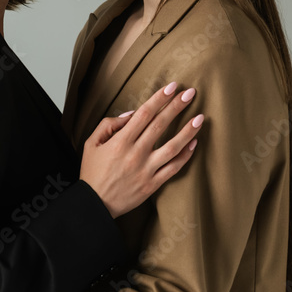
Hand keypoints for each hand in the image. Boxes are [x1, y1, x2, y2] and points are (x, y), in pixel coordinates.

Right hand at [79, 82, 202, 218]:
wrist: (95, 205)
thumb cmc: (92, 172)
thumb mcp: (91, 144)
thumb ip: (108, 125)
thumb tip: (131, 114)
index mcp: (120, 141)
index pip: (144, 114)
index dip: (159, 98)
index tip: (172, 87)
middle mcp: (135, 153)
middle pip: (160, 125)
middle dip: (176, 107)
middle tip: (190, 93)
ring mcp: (146, 170)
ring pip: (172, 147)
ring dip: (188, 131)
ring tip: (200, 117)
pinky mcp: (153, 184)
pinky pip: (173, 168)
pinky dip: (185, 156)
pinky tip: (194, 143)